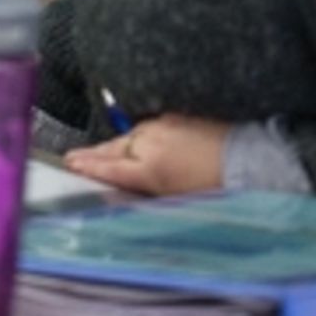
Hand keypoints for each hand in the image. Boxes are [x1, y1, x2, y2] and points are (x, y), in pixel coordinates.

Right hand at [65, 113, 228, 195]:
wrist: (246, 162)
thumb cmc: (214, 190)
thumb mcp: (175, 199)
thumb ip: (146, 191)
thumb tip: (125, 188)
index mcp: (150, 168)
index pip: (111, 167)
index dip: (88, 166)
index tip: (69, 163)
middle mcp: (152, 141)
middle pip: (115, 148)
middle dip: (93, 153)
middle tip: (73, 156)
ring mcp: (164, 125)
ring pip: (130, 136)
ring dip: (114, 145)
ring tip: (99, 152)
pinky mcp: (177, 117)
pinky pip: (148, 127)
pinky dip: (136, 136)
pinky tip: (134, 141)